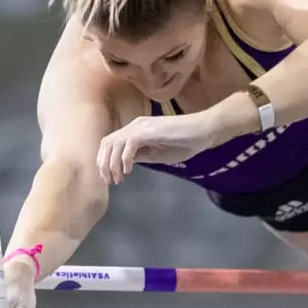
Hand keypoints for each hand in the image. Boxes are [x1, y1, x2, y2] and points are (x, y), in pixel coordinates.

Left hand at [97, 107, 245, 184]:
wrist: (203, 131)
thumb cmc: (185, 142)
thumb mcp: (158, 153)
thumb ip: (141, 155)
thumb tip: (125, 163)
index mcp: (135, 130)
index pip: (110, 143)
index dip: (105, 160)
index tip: (109, 177)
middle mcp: (134, 125)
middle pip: (106, 143)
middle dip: (104, 164)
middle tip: (109, 182)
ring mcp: (140, 127)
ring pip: (114, 144)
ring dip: (113, 164)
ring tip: (118, 179)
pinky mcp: (148, 131)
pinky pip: (129, 145)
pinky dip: (125, 159)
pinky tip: (130, 171)